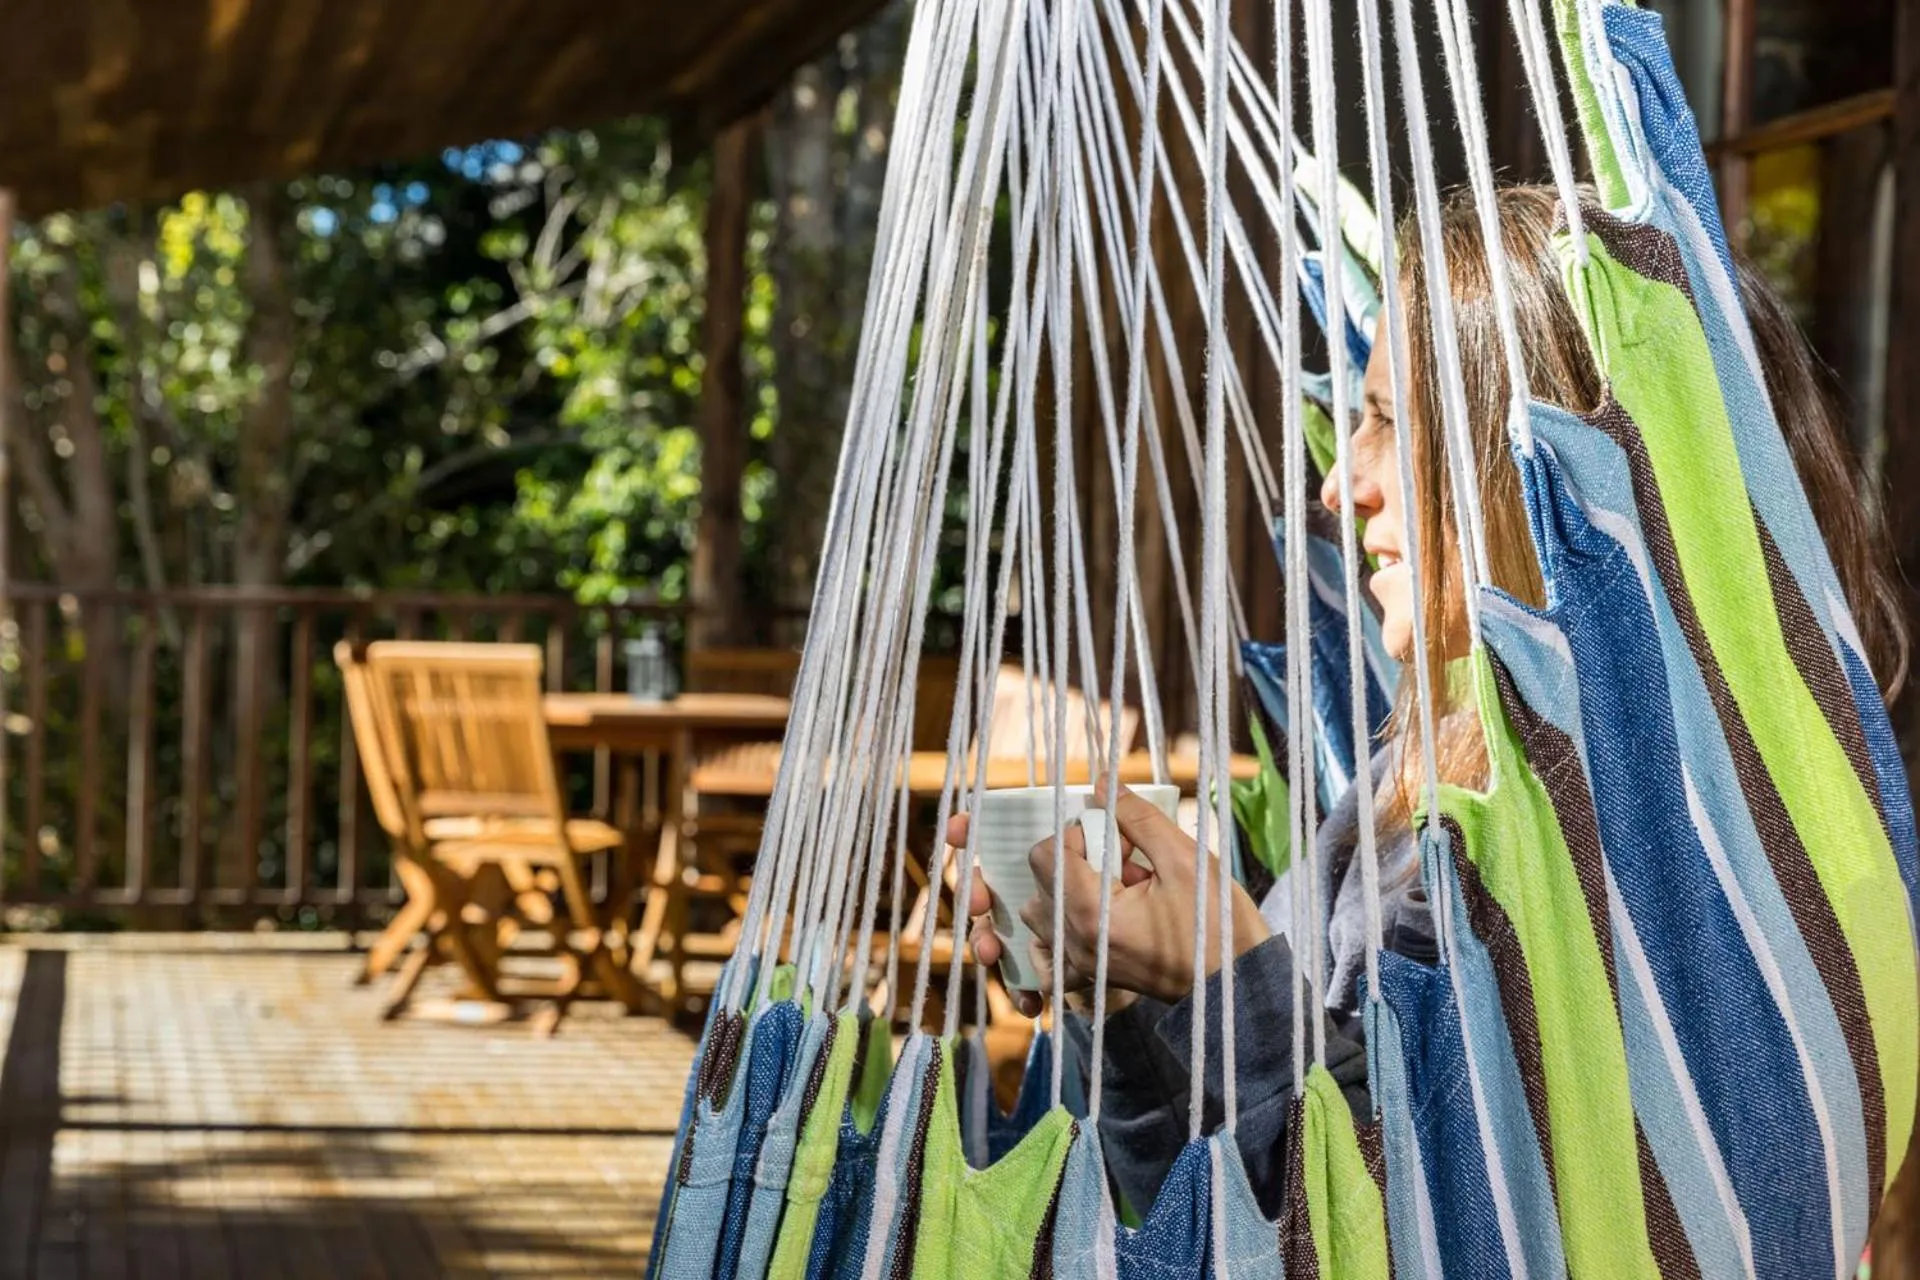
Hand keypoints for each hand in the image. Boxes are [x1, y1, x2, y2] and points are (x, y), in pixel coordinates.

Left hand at [954, 786, 1268, 1009]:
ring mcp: (1080, 964)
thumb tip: (1103, 785)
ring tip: (1120, 890)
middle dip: (1080, 860)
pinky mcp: (1090, 975)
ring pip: (1044, 911)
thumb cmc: (1216, 926)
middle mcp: (1075, 943)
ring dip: (1073, 889)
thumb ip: (1138, 819)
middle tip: (1129, 862)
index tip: (1119, 839)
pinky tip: (1107, 914)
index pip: (1046, 855)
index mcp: (1092, 914)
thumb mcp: (1184, 860)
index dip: (1078, 835)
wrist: (1236, 985)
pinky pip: (1054, 944)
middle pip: (1044, 880)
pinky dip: (1069, 922)